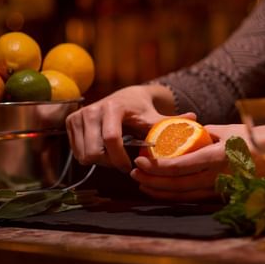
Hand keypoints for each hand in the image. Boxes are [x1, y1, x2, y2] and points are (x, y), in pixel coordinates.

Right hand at [66, 84, 192, 172]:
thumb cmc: (142, 109)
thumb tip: (194, 119)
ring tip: (115, 156)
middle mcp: (92, 110)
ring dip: (100, 161)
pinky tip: (104, 151)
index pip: (110, 140)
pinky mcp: (70, 122)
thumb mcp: (155, 116)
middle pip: (93, 152)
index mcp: (113, 107)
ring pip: (83, 154)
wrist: (125, 97)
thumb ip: (171, 122)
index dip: (119, 159)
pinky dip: (90, 156)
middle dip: (109, 163)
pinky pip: (77, 152)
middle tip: (123, 163)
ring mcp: (79, 116)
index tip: (129, 167)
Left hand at [131, 124, 249, 201]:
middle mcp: (217, 176)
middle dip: (152, 181)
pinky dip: (174, 195)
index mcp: (217, 156)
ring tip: (142, 183)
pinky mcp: (222, 195)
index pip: (181, 166)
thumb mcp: (229, 130)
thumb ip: (205, 132)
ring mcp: (219, 188)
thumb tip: (184, 133)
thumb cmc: (255, 138)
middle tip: (135, 173)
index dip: (158, 167)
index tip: (142, 161)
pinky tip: (161, 191)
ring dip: (160, 191)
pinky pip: (193, 197)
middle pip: (177, 184)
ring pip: (183, 195)